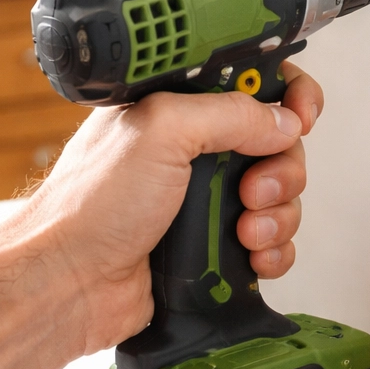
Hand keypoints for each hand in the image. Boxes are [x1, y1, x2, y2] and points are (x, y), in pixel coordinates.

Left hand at [7, 62, 323, 355]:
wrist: (68, 284)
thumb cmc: (89, 207)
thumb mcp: (161, 131)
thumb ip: (229, 113)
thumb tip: (282, 120)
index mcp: (176, 109)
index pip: (250, 84)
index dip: (286, 95)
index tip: (301, 115)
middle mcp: (192, 151)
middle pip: (277, 144)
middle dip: (281, 168)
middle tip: (252, 188)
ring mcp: (204, 201)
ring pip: (279, 197)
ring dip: (277, 215)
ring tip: (245, 230)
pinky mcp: (213, 247)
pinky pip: (270, 243)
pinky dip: (273, 251)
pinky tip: (252, 257)